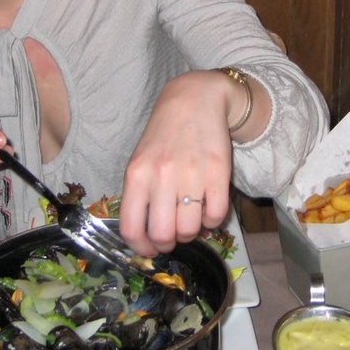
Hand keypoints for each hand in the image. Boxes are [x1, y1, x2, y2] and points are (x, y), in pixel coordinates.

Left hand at [119, 70, 234, 255]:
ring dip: (191, 232)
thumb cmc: (164, 135)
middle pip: (163, 235)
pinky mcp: (217, 174)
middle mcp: (161, 177)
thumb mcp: (141, 161)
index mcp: (136, 175)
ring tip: (191, 217)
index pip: (132, 228)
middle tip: (173, 234)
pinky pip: (215, 217)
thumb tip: (148, 236)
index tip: (150, 249)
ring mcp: (191, 175)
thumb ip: (141, 195)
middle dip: (169, 243)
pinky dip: (212, 221)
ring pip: (189, 230)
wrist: (195, 99)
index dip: (141, 248)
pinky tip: (208, 208)